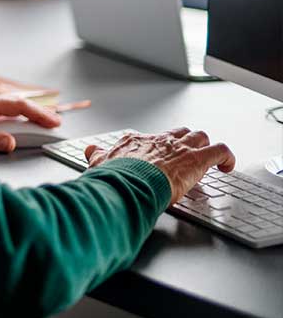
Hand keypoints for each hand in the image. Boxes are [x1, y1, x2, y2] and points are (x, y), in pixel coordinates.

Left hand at [0, 93, 60, 152]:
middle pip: (18, 99)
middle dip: (38, 108)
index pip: (19, 105)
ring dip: (25, 103)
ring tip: (41, 111)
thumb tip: (10, 144)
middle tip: (54, 119)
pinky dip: (10, 101)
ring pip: (8, 96)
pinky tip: (12, 106)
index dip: (39, 113)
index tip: (54, 121)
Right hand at [85, 128, 235, 204]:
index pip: (151, 138)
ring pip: (200, 136)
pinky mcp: (197, 160)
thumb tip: (90, 150)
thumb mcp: (99, 164)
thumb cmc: (113, 177)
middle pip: (179, 133)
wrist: (126, 184)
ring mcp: (179, 149)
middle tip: (187, 156)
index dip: (157, 147)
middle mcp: (160, 141)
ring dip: (205, 146)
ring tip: (207, 159)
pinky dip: (227, 157)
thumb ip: (97, 156)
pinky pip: (220, 151)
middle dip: (185, 142)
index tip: (159, 156)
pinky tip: (227, 166)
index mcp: (137, 142)